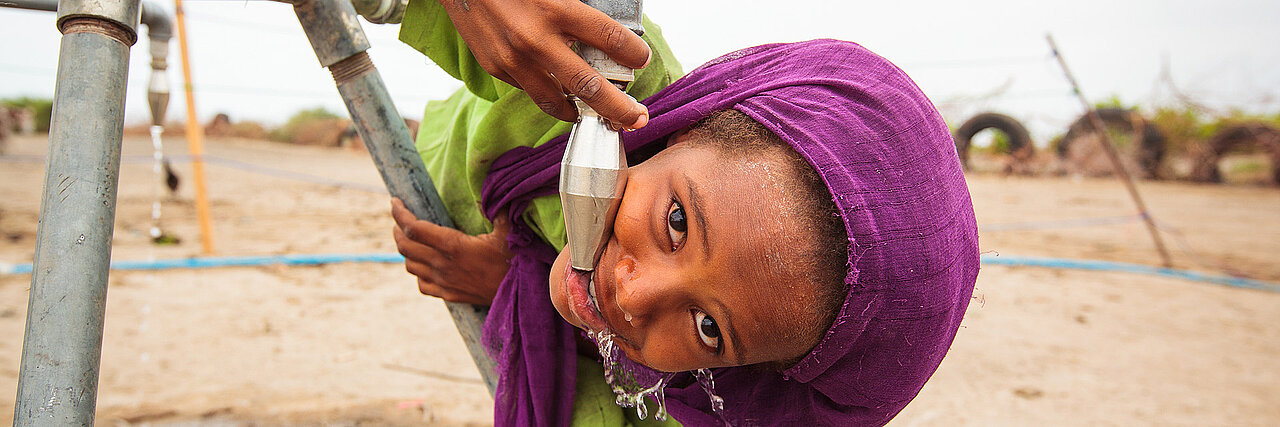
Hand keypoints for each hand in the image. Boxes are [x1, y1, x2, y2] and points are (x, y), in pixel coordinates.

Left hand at [391, 198, 512, 304]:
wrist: (521, 295)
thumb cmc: (514, 260)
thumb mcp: (508, 231)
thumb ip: (496, 208)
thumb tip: (489, 188)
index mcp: (453, 246)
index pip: (413, 229)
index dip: (399, 214)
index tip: (395, 201)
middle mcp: (443, 265)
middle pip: (405, 247)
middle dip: (397, 229)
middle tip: (400, 218)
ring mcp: (444, 282)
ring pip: (410, 265)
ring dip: (405, 250)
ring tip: (409, 238)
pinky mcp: (449, 294)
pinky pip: (422, 284)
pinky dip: (417, 272)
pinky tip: (423, 264)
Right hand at [438, 0, 650, 128]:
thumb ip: (577, 9)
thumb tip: (605, 34)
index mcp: (556, 9)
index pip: (610, 39)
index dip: (634, 54)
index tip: (642, 59)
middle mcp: (536, 39)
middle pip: (589, 87)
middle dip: (620, 109)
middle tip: (637, 119)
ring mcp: (513, 60)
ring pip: (556, 102)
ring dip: (580, 112)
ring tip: (597, 117)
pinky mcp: (495, 68)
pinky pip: (529, 89)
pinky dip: (548, 93)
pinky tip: (558, 90)